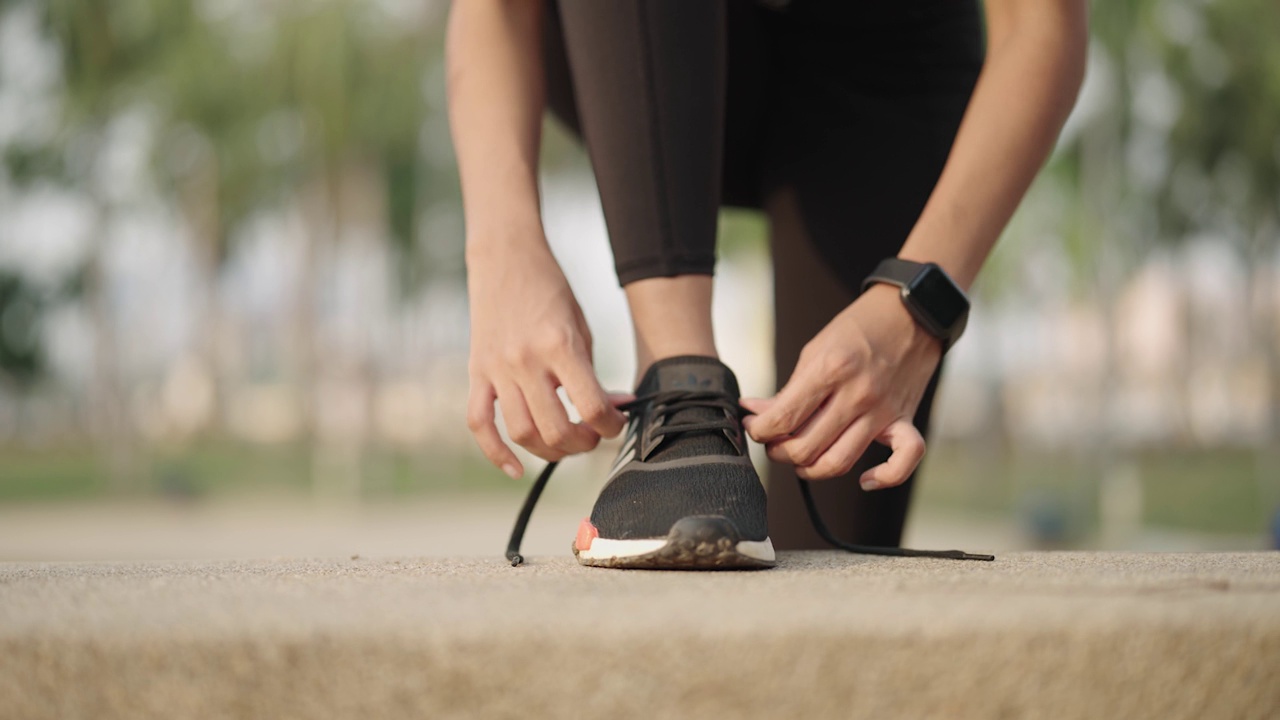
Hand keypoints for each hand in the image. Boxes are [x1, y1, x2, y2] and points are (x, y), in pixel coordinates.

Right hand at [466, 235, 626, 478]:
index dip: (611, 426)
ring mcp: (497, 369)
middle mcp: (526, 361)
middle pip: (555, 430)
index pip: (591, 406)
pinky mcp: (477, 372)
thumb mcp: (581, 328)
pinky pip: (479, 424)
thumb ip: (592, 373)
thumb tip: (612, 409)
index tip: (616, 424)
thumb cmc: (550, 291)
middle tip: (592, 436)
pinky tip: (516, 468)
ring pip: (521, 433)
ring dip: (549, 451)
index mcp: (559, 345)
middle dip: (582, 444)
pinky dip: (496, 453)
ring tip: (566, 443)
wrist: (506, 259)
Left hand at [740, 284, 941, 488]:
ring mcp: (884, 410)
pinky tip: (865, 480)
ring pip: (840, 462)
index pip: (783, 419)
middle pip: (806, 448)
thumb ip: (789, 389)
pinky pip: (903, 461)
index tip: (755, 426)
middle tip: (773, 442)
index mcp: (830, 369)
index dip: (759, 430)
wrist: (910, 312)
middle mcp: (858, 394)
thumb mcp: (815, 350)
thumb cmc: (858, 328)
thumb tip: (757, 412)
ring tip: (799, 458)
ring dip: (810, 468)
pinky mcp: (905, 419)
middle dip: (779, 451)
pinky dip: (883, 478)